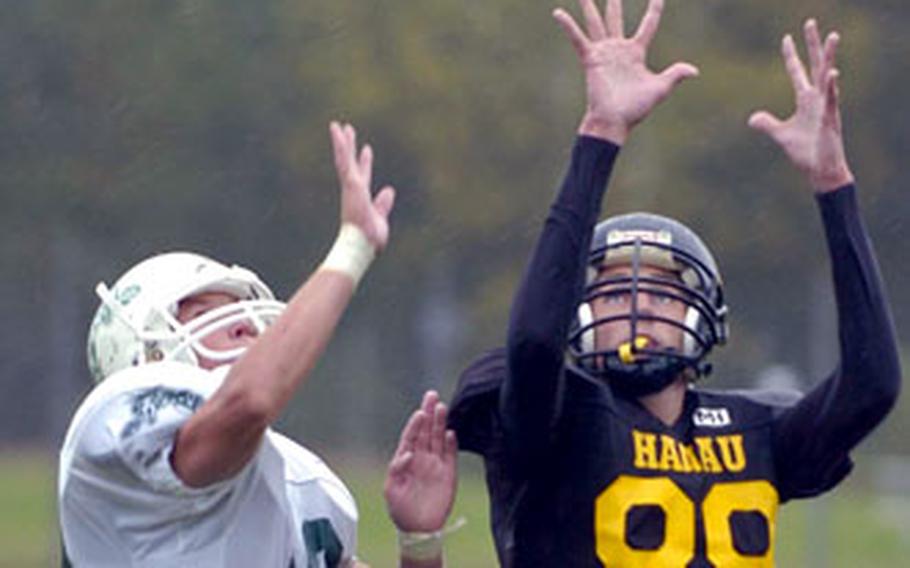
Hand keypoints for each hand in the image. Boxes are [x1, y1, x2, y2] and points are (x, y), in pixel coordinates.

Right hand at [329, 122, 395, 250]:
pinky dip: (341, 146)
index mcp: (361, 197)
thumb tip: (389, 190)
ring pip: (343, 159)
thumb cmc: (369, 239)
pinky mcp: (350, 183)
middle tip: (347, 130)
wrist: (360, 245)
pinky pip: (344, 161)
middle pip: (350, 163)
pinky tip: (339, 132)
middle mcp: (353, 189)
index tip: (367, 149)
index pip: (363, 175)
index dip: (365, 163)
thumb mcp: (380, 219)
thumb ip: (383, 204)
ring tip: (337, 125)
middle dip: (349, 147)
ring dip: (341, 142)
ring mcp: (350, 186)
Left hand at [384, 391, 457, 532]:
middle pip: (426, 431)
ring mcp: (435, 464)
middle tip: (431, 395)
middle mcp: (421, 458)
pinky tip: (451, 432)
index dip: (415, 424)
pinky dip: (451, 444)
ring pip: (439, 438)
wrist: (418, 529)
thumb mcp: (391, 489)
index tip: (420, 413)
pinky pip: (450, 455)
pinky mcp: (449, 474)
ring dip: (440, 423)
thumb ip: (397, 468)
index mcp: (406, 459)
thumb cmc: (400, 509)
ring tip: (442, 407)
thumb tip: (407, 453)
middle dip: (428, 413)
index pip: (411, 436)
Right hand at [553, 0, 697, 143]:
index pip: (648, 25)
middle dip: (614, 2)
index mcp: (636, 53)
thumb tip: (694, 71)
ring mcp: (603, 52)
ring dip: (588, 7)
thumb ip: (674, 75)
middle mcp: (618, 49)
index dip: (654, 9)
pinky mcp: (591, 59)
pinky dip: (568, 26)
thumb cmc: (635, 108)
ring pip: (595, 23)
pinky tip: (558, 13)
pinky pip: (578, 39)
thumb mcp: (659, 89)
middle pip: (615, 18)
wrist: (614, 121)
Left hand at [748, 19, 853, 191]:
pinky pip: (831, 100)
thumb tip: (752, 118)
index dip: (791, 56)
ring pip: (827, 76)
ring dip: (829, 57)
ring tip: (832, 36)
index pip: (797, 72)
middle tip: (809, 22)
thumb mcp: (781, 135)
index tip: (786, 38)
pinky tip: (831, 73)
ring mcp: (826, 108)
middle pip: (814, 65)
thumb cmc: (806, 152)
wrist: (820, 171)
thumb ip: (767, 124)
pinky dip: (831, 87)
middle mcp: (817, 99)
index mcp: (806, 101)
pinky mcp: (830, 120)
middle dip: (811, 45)